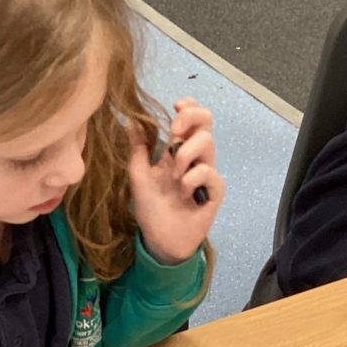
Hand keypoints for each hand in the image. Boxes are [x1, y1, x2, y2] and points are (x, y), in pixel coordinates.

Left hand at [127, 98, 225, 264]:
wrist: (160, 240)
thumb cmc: (151, 209)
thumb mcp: (138, 175)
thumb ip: (137, 148)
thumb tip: (131, 120)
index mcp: (178, 151)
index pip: (191, 119)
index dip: (188, 106)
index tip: (174, 105)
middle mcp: (195, 157)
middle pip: (207, 122)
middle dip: (191, 118)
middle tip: (174, 131)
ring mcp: (207, 172)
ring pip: (207, 142)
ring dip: (185, 154)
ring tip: (173, 176)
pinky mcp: (215, 190)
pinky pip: (209, 172)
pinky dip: (192, 179)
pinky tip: (183, 193)